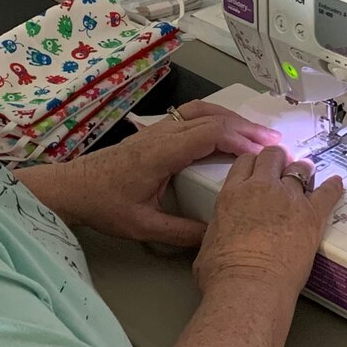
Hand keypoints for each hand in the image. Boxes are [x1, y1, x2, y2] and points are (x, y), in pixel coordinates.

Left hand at [20, 101, 280, 245]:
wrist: (72, 188)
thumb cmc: (105, 206)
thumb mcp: (144, 226)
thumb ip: (181, 232)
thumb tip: (216, 234)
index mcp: (163, 153)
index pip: (210, 134)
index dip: (241, 139)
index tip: (265, 150)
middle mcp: (163, 134)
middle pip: (212, 119)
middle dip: (246, 128)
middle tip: (274, 140)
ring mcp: (158, 129)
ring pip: (202, 111)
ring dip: (232, 119)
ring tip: (257, 133)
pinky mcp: (155, 131)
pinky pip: (192, 115)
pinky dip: (215, 118)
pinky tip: (226, 129)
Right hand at [194, 146, 343, 294]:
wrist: (249, 286)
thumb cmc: (224, 273)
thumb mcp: (208, 243)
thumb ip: (219, 229)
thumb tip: (220, 236)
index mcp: (232, 194)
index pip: (245, 162)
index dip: (253, 163)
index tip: (258, 168)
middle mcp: (261, 188)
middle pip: (272, 157)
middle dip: (278, 159)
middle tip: (282, 165)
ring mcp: (288, 199)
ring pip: (299, 169)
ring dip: (302, 170)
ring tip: (307, 172)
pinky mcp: (312, 215)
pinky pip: (327, 193)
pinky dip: (333, 187)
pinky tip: (337, 183)